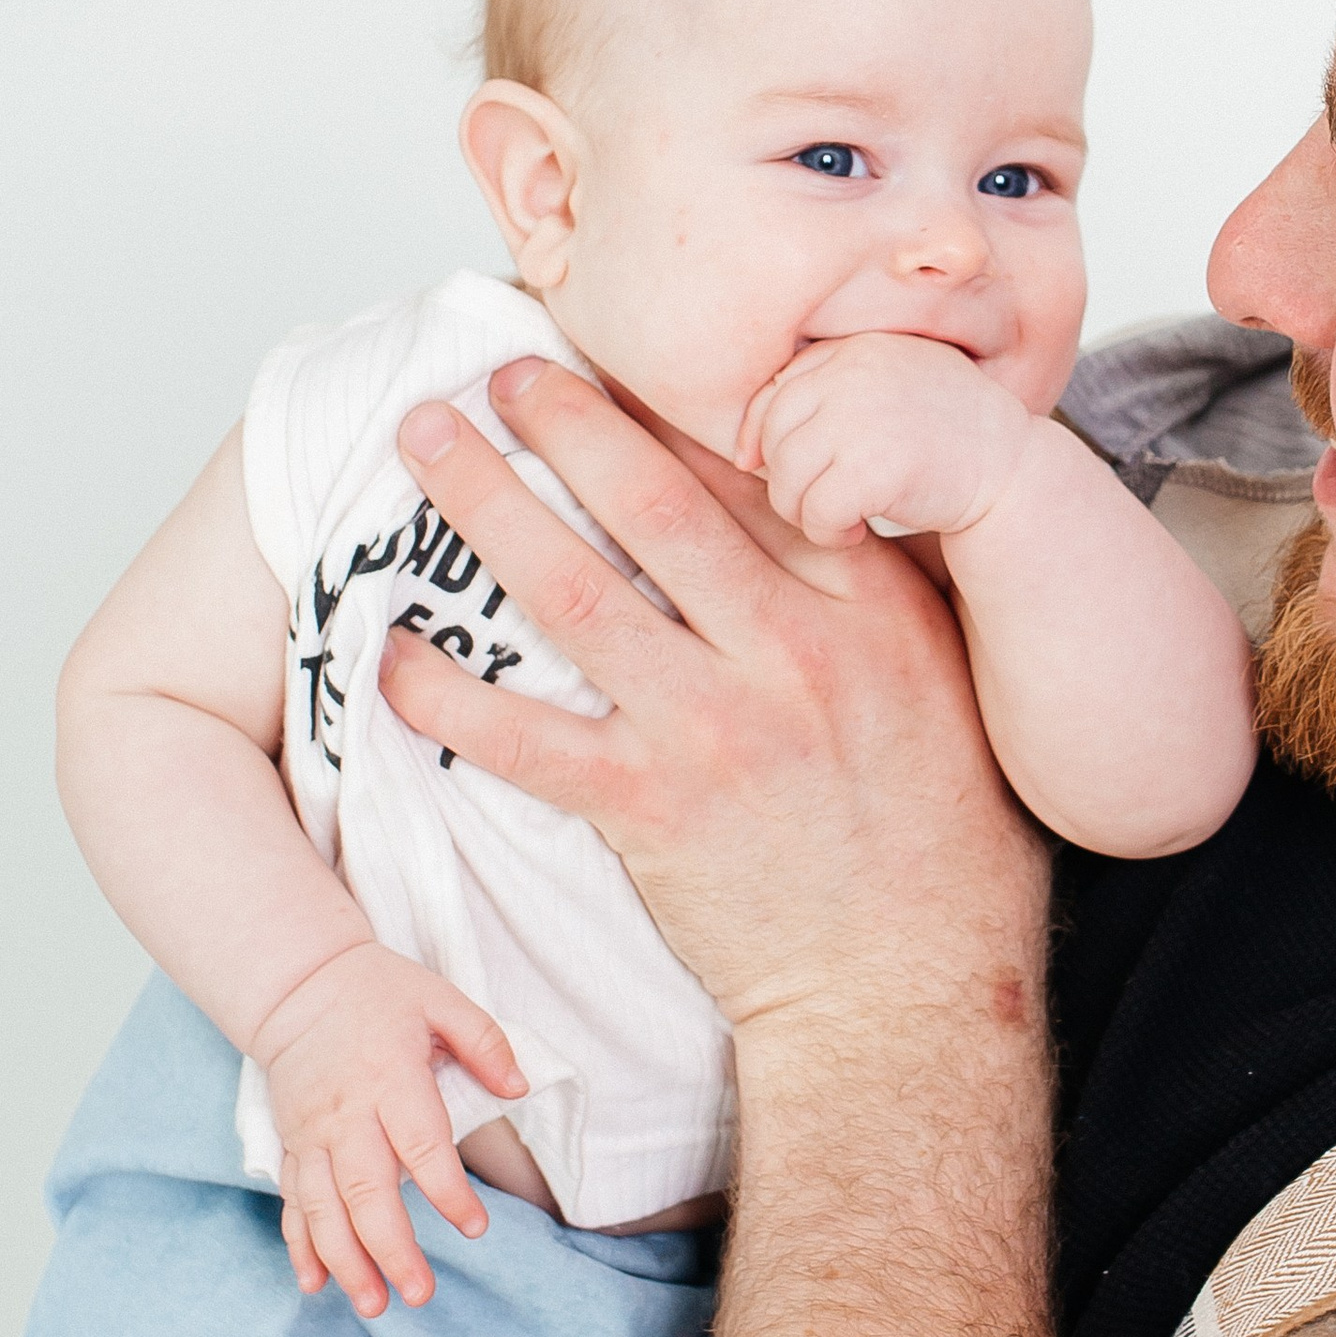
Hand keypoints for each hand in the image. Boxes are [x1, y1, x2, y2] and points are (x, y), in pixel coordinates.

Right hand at [253, 941, 524, 1316]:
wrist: (298, 985)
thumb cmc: (379, 993)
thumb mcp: (440, 998)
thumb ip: (483, 1041)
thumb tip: (519, 1086)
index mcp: (389, 1079)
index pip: (420, 1145)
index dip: (447, 1190)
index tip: (475, 1227)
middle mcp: (346, 1115)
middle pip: (366, 1191)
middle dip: (391, 1248)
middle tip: (420, 1294)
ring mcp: (313, 1135)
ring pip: (323, 1208)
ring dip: (346, 1261)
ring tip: (374, 1306)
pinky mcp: (292, 1145)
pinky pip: (293, 1203)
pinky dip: (301, 1246)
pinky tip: (316, 1286)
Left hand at [375, 361, 1048, 1044]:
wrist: (916, 983)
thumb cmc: (939, 837)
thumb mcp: (943, 678)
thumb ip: (876, 584)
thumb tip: (814, 491)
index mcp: (870, 603)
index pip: (753, 470)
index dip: (665, 402)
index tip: (605, 353)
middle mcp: (794, 649)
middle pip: (651, 501)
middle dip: (560, 418)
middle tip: (495, 368)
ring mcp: (719, 728)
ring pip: (574, 591)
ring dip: (484, 508)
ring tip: (424, 444)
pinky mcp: (654, 811)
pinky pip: (526, 739)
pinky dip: (449, 695)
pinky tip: (392, 653)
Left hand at [735, 332, 1033, 547]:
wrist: (1013, 473)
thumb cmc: (945, 441)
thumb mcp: (889, 396)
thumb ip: (828, 399)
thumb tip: (742, 451)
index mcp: (858, 347)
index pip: (776, 389)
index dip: (758, 435)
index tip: (760, 467)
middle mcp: (857, 370)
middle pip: (774, 435)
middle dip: (783, 481)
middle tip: (816, 505)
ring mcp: (866, 415)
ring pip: (786, 476)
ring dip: (803, 513)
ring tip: (838, 520)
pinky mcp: (877, 466)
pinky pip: (816, 510)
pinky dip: (828, 532)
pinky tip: (856, 532)